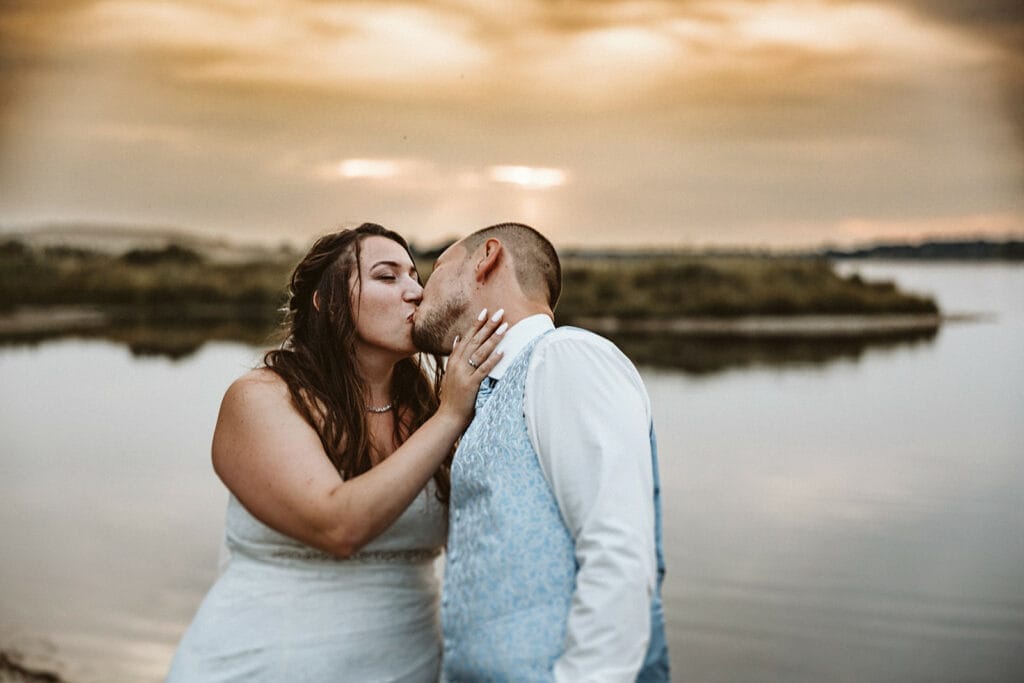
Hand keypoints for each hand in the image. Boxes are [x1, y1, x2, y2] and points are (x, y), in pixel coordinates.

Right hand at [436, 308, 506, 425]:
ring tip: (504, 326)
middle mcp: (458, 364)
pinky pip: (484, 369)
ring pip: (480, 352)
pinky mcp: (471, 384)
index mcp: (454, 360)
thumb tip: (459, 338)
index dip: (476, 324)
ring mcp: (464, 374)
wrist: (448, 416)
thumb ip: (455, 355)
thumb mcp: (450, 372)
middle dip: (488, 325)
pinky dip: (493, 360)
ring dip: (493, 338)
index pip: (467, 337)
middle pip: (475, 340)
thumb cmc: (453, 395)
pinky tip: (503, 351)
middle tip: (499, 312)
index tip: (485, 311)